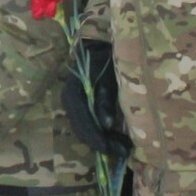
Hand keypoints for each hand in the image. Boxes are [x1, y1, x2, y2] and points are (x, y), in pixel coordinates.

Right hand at [61, 40, 127, 155]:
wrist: (100, 42)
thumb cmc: (106, 57)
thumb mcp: (107, 77)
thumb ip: (105, 100)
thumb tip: (106, 125)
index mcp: (73, 94)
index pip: (83, 122)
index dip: (96, 139)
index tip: (110, 150)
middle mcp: (70, 101)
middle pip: (84, 129)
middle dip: (103, 143)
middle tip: (124, 153)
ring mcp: (75, 103)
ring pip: (87, 128)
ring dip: (104, 140)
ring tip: (125, 148)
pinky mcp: (83, 103)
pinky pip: (90, 123)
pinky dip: (103, 133)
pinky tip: (117, 138)